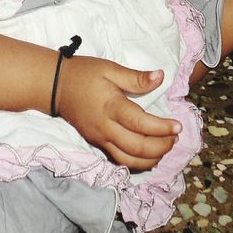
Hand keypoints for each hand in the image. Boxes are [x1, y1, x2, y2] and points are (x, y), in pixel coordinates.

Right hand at [54, 56, 181, 170]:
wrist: (54, 86)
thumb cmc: (84, 73)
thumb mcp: (110, 68)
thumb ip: (135, 77)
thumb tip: (160, 77)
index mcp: (111, 106)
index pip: (140, 124)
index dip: (162, 128)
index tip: (178, 126)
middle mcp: (105, 128)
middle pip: (137, 148)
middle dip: (161, 146)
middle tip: (175, 138)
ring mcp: (100, 139)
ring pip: (128, 161)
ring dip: (151, 159)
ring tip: (165, 148)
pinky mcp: (97, 144)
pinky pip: (119, 160)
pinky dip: (137, 163)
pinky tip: (149, 156)